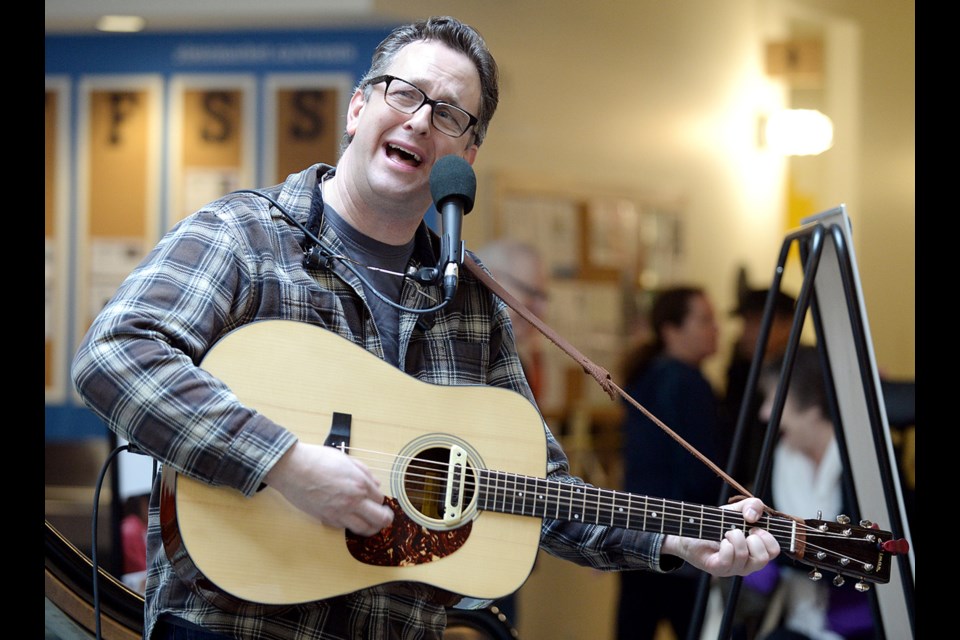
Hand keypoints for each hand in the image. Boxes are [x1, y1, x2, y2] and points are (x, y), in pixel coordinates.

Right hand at [265, 442, 393, 535]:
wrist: (293, 469)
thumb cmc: (318, 459)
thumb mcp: (346, 459)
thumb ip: (364, 472)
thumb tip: (375, 484)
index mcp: (360, 483)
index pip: (380, 498)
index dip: (380, 499)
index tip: (376, 499)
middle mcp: (354, 501)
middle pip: (380, 519)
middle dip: (385, 519)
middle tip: (385, 517)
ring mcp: (340, 513)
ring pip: (365, 529)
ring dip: (371, 527)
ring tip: (371, 523)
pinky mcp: (327, 519)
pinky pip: (345, 527)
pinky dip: (350, 525)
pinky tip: (349, 518)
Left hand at [660, 497, 778, 577]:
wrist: (690, 529)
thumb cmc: (716, 523)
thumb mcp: (736, 510)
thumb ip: (752, 505)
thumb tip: (753, 516)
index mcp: (756, 550)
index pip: (774, 551)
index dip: (768, 537)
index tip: (754, 527)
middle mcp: (747, 563)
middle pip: (763, 559)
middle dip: (754, 540)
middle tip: (740, 531)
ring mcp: (733, 568)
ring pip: (745, 558)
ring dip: (735, 538)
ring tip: (727, 532)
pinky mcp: (718, 568)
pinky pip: (728, 561)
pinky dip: (726, 546)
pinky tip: (721, 541)